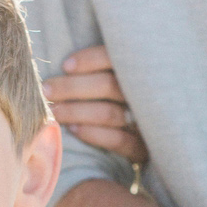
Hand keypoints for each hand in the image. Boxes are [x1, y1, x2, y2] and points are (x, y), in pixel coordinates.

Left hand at [44, 47, 147, 163]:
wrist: (160, 135)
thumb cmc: (127, 98)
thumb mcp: (122, 75)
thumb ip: (102, 65)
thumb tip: (64, 61)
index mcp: (143, 70)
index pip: (117, 58)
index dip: (90, 59)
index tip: (65, 65)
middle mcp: (148, 94)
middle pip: (109, 85)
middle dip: (72, 88)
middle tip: (46, 90)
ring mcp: (147, 122)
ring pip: (109, 113)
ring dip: (76, 112)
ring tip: (53, 111)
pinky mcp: (144, 148)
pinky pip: (119, 141)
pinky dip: (94, 134)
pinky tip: (74, 130)